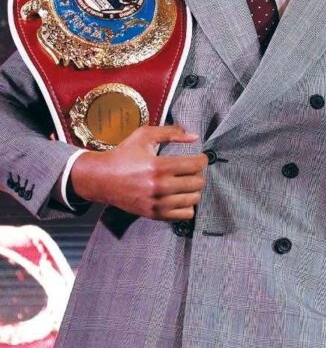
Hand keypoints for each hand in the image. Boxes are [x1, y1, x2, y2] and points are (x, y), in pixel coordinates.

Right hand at [69, 125, 205, 220]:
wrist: (100, 178)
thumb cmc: (123, 155)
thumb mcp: (144, 136)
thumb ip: (171, 132)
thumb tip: (195, 137)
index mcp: (159, 166)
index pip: (196, 165)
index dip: (202, 159)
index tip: (198, 158)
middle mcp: (159, 187)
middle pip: (198, 183)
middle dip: (198, 174)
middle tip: (191, 170)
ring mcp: (157, 203)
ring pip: (194, 199)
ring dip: (193, 190)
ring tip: (185, 183)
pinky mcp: (153, 214)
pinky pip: (184, 215)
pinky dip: (186, 206)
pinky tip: (179, 196)